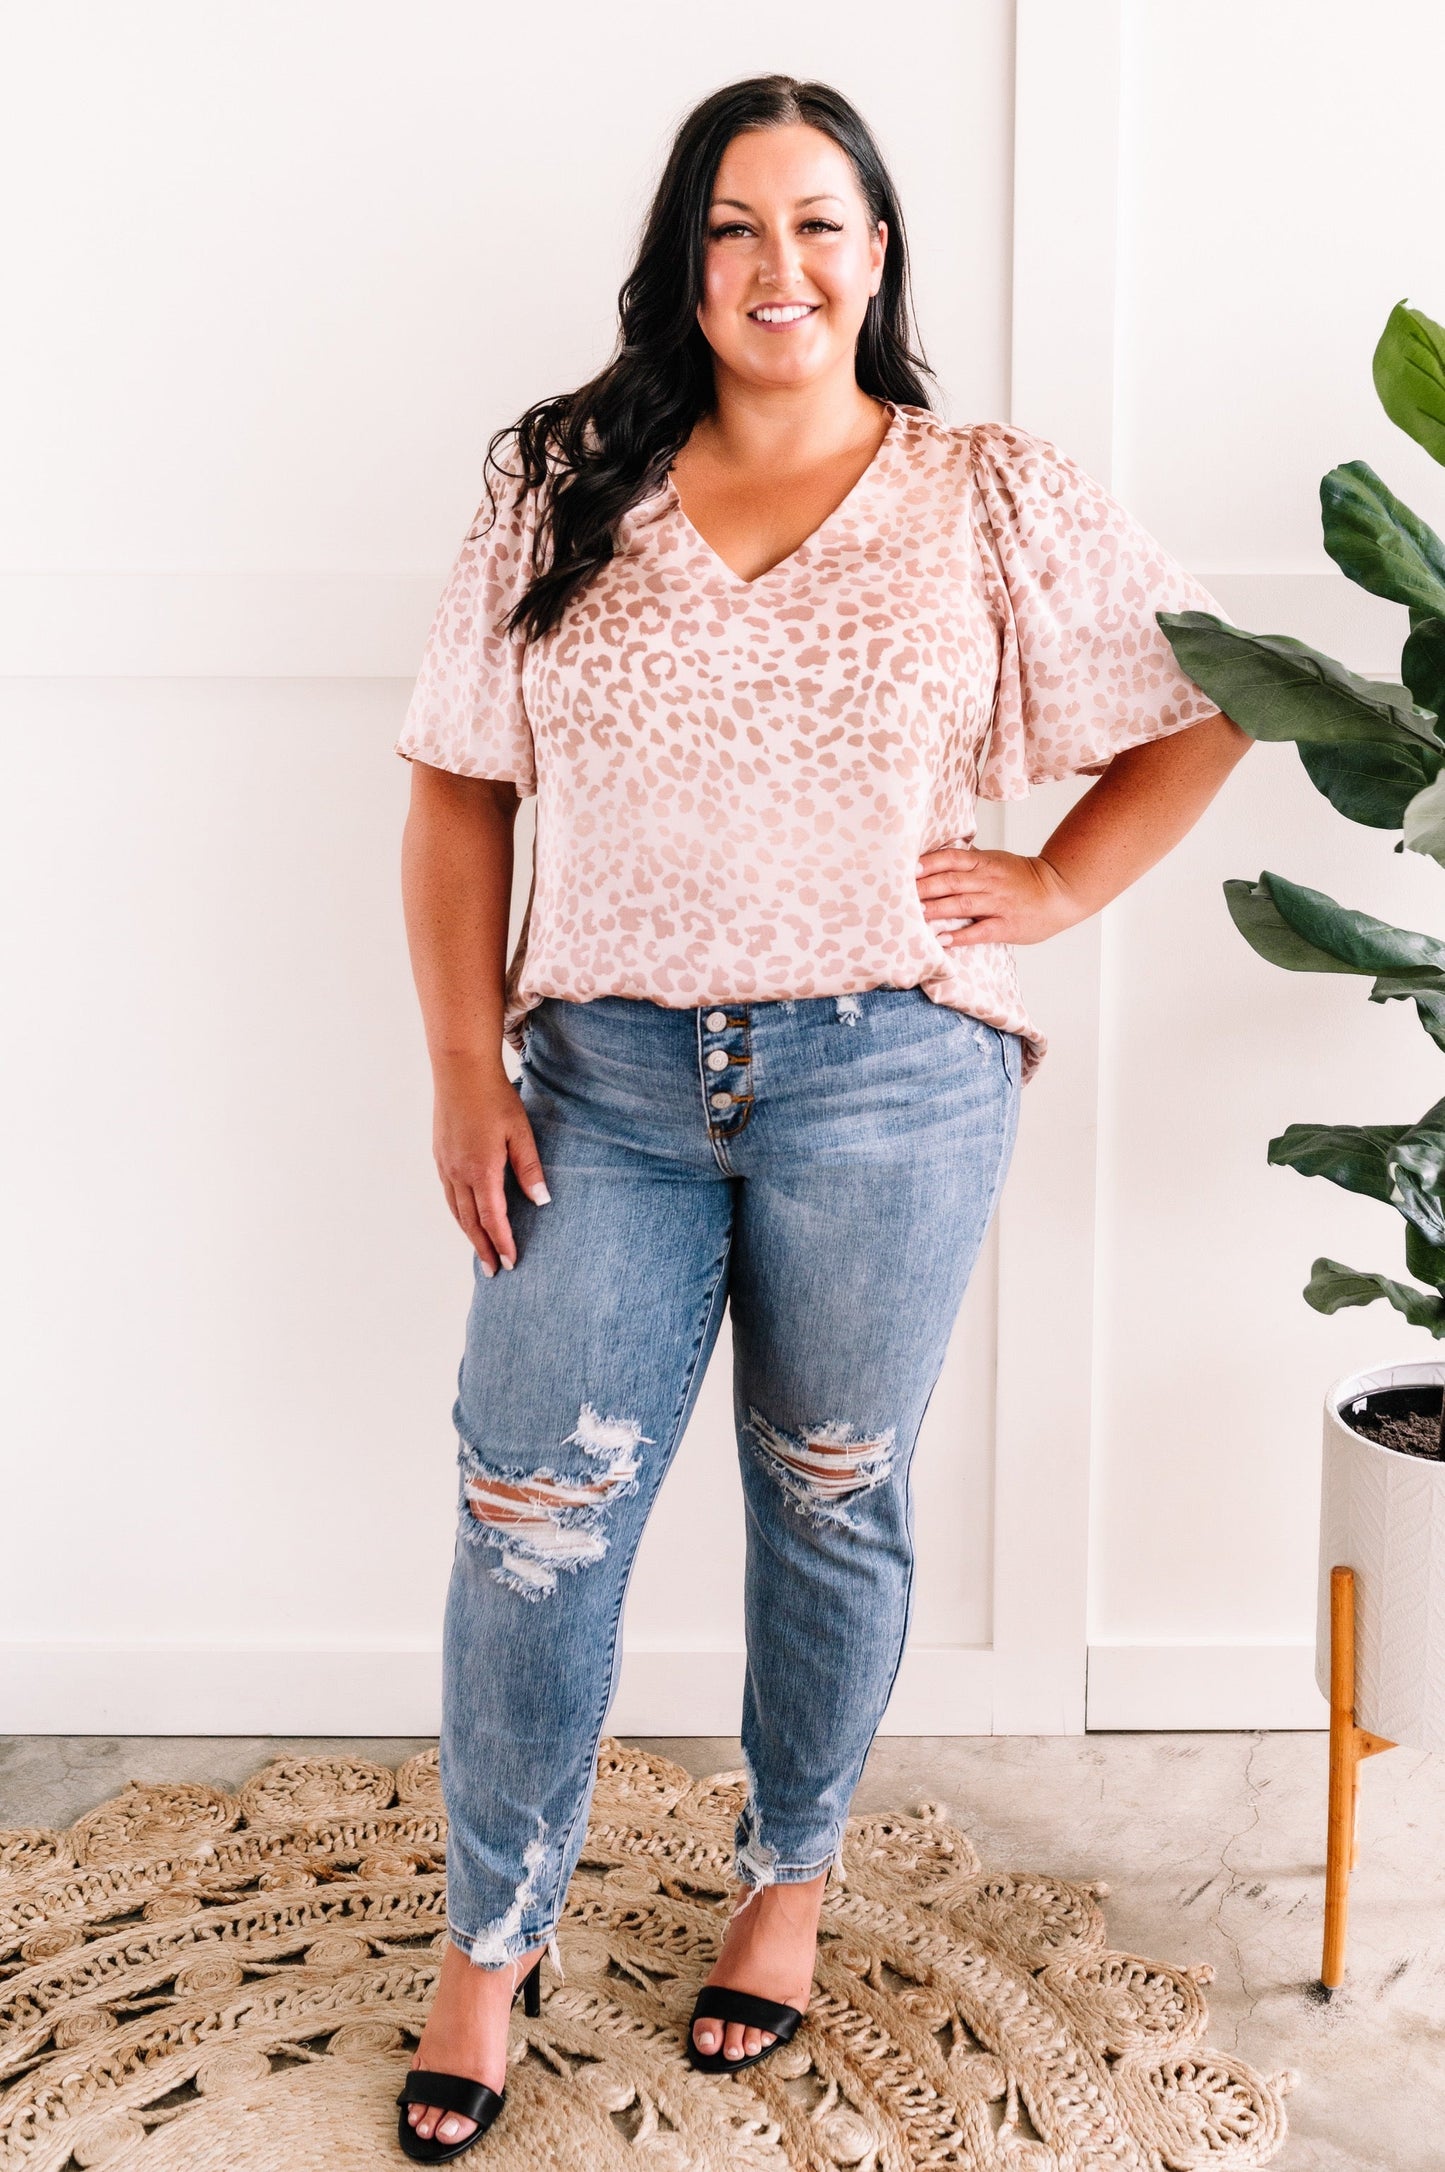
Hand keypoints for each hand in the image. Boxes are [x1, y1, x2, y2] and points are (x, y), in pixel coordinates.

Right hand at [432, 1054, 549, 1275]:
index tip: (511, 1263)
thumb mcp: (520, 1132)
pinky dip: (458, 1213)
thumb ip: (529, 1169)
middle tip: (493, 1272)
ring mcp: (445, 1165)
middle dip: (482, 1248)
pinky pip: (448, 1194)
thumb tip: (541, 1201)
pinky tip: (465, 1217)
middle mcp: (458, 1173)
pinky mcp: (440, 1155)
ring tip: (479, 1251)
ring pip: (456, 1210)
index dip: (502, 1243)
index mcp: (481, 1170)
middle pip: (470, 1222)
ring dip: (468, 1234)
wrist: (460, 1070)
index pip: (493, 1219)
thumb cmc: (495, 1098)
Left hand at [915, 844, 1081, 946]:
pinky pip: (980, 931)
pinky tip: (943, 940)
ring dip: (936, 910)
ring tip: (914, 916)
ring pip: (962, 905)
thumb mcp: (996, 861)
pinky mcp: (1006, 926)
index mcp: (984, 863)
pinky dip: (961, 936)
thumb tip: (933, 857)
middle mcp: (989, 880)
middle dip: (923, 889)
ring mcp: (998, 903)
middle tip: (898, 895)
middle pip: (951, 882)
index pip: (952, 858)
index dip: (929, 863)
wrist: (1059, 892)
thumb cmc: (1022, 878)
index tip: (907, 869)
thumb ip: (967, 861)